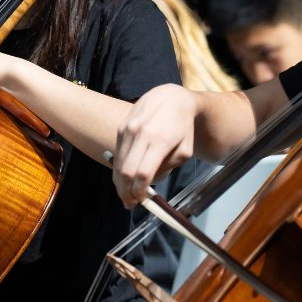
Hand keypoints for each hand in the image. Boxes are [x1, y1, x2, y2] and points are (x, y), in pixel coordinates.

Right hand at [113, 84, 196, 207]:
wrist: (171, 97)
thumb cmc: (182, 126)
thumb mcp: (185, 150)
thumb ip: (168, 167)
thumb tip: (148, 182)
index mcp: (160, 140)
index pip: (143, 173)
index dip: (140, 191)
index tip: (142, 201)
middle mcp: (141, 134)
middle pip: (126, 171)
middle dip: (126, 192)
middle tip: (130, 203)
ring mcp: (128, 129)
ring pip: (118, 164)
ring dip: (119, 183)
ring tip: (125, 195)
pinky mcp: (121, 127)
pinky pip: (117, 153)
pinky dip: (118, 169)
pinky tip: (123, 178)